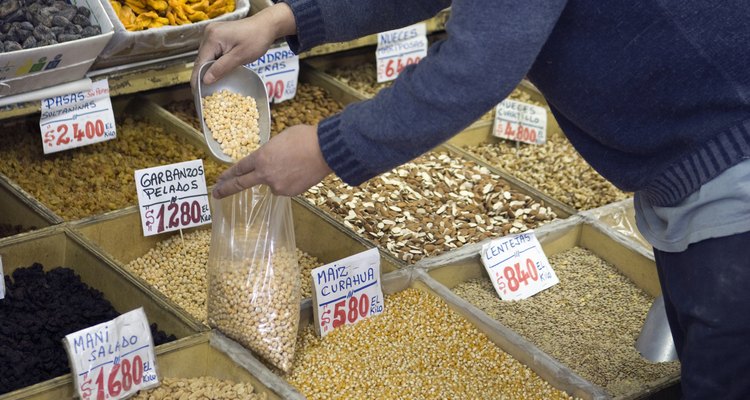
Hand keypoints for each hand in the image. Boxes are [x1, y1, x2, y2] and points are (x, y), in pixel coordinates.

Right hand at [191, 3, 296, 89]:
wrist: (266, 26)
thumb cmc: (256, 39)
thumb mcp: (239, 57)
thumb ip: (221, 68)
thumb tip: (205, 80)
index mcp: (212, 37)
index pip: (200, 62)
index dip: (198, 78)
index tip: (197, 93)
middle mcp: (208, 33)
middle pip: (201, 59)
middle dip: (203, 75)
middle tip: (204, 92)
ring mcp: (212, 33)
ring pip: (206, 56)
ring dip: (209, 69)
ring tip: (210, 84)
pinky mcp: (217, 35)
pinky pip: (212, 52)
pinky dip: (214, 62)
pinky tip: (217, 72)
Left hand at [212, 124, 332, 197]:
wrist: (325, 150)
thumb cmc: (304, 138)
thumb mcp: (280, 139)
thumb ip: (269, 153)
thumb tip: (270, 162)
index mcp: (261, 157)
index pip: (239, 168)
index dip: (228, 174)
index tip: (220, 180)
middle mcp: (265, 174)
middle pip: (241, 184)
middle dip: (226, 189)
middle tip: (216, 193)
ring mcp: (278, 186)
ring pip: (271, 184)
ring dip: (277, 177)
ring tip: (294, 165)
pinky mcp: (291, 193)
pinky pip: (285, 187)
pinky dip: (289, 181)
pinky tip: (300, 171)